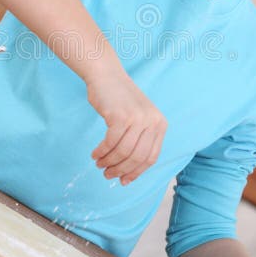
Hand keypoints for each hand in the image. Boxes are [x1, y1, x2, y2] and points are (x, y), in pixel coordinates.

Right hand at [86, 70, 167, 185]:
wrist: (106, 75)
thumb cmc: (119, 100)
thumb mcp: (138, 118)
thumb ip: (139, 141)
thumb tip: (130, 173)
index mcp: (160, 124)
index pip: (151, 157)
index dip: (136, 172)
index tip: (124, 180)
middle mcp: (152, 121)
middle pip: (137, 157)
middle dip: (121, 170)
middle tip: (107, 175)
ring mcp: (138, 118)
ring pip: (123, 152)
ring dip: (109, 162)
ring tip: (99, 164)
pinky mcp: (121, 116)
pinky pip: (111, 143)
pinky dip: (102, 152)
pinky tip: (95, 154)